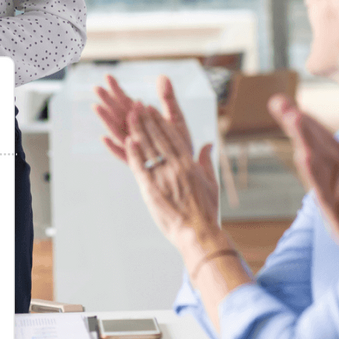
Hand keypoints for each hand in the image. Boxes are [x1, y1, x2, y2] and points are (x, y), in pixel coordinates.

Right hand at [95, 74, 192, 162]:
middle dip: (107, 100)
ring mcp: (135, 147)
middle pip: (118, 113)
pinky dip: (114, 148)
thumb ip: (168, 99)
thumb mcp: (175, 117)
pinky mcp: (138, 163)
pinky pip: (123, 155)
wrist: (187, 169)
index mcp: (142, 119)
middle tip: (97, 87)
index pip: (126, 101)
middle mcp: (135, 132)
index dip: (117, 89)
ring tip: (97, 107)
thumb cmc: (180, 143)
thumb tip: (163, 76)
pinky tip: (105, 139)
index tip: (108, 76)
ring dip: (107, 119)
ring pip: (117, 131)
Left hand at [123, 102, 220, 249]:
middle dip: (147, 120)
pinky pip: (140, 167)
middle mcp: (176, 168)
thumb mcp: (211, 183)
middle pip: (158, 138)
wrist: (198, 233)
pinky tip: (127, 140)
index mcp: (190, 165)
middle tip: (137, 106)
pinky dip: (133, 153)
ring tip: (130, 117)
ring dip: (138, 131)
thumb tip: (208, 144)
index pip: (173, 137)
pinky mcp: (151, 189)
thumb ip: (206, 161)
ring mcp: (163, 178)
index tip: (153, 109)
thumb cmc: (207, 211)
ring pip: (148, 149)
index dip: (161, 122)